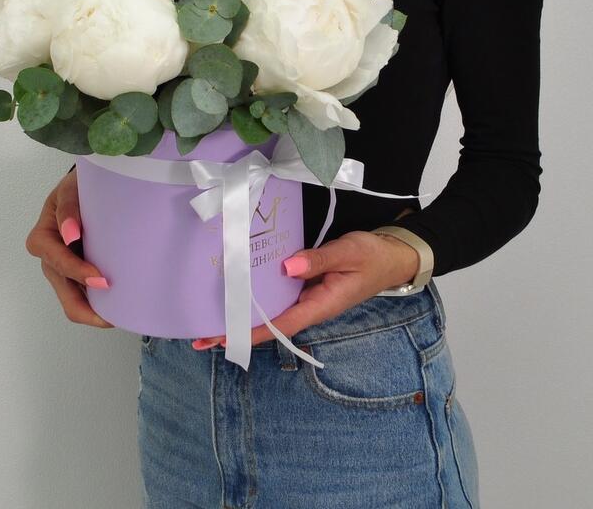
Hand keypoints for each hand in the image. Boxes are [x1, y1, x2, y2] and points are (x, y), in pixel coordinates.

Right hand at [25, 167, 114, 328]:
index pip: (59, 263)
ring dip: (98, 311)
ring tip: (123, 313)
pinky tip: (120, 305)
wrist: (85, 189)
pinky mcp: (78, 276)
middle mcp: (50, 261)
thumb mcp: (69, 189)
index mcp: (42, 239)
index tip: (102, 280)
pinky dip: (101, 305)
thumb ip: (68, 208)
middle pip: (66, 297)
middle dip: (90, 309)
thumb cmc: (76, 188)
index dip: (78, 273)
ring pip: (76, 304)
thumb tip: (70, 234)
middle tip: (116, 313)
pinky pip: (87, 298)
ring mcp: (64, 272)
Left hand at [191, 229, 420, 348]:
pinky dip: (256, 296)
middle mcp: (309, 307)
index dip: (249, 332)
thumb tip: (286, 267)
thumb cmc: (372, 256)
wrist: (392, 256)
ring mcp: (306, 299)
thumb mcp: (348, 253)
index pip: (279, 325)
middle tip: (200, 335)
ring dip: (242, 314)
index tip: (222, 338)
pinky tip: (238, 289)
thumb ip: (319, 259)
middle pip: (268, 325)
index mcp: (320, 306)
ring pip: (270, 312)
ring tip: (208, 315)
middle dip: (236, 331)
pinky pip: (277, 296)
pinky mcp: (305, 287)